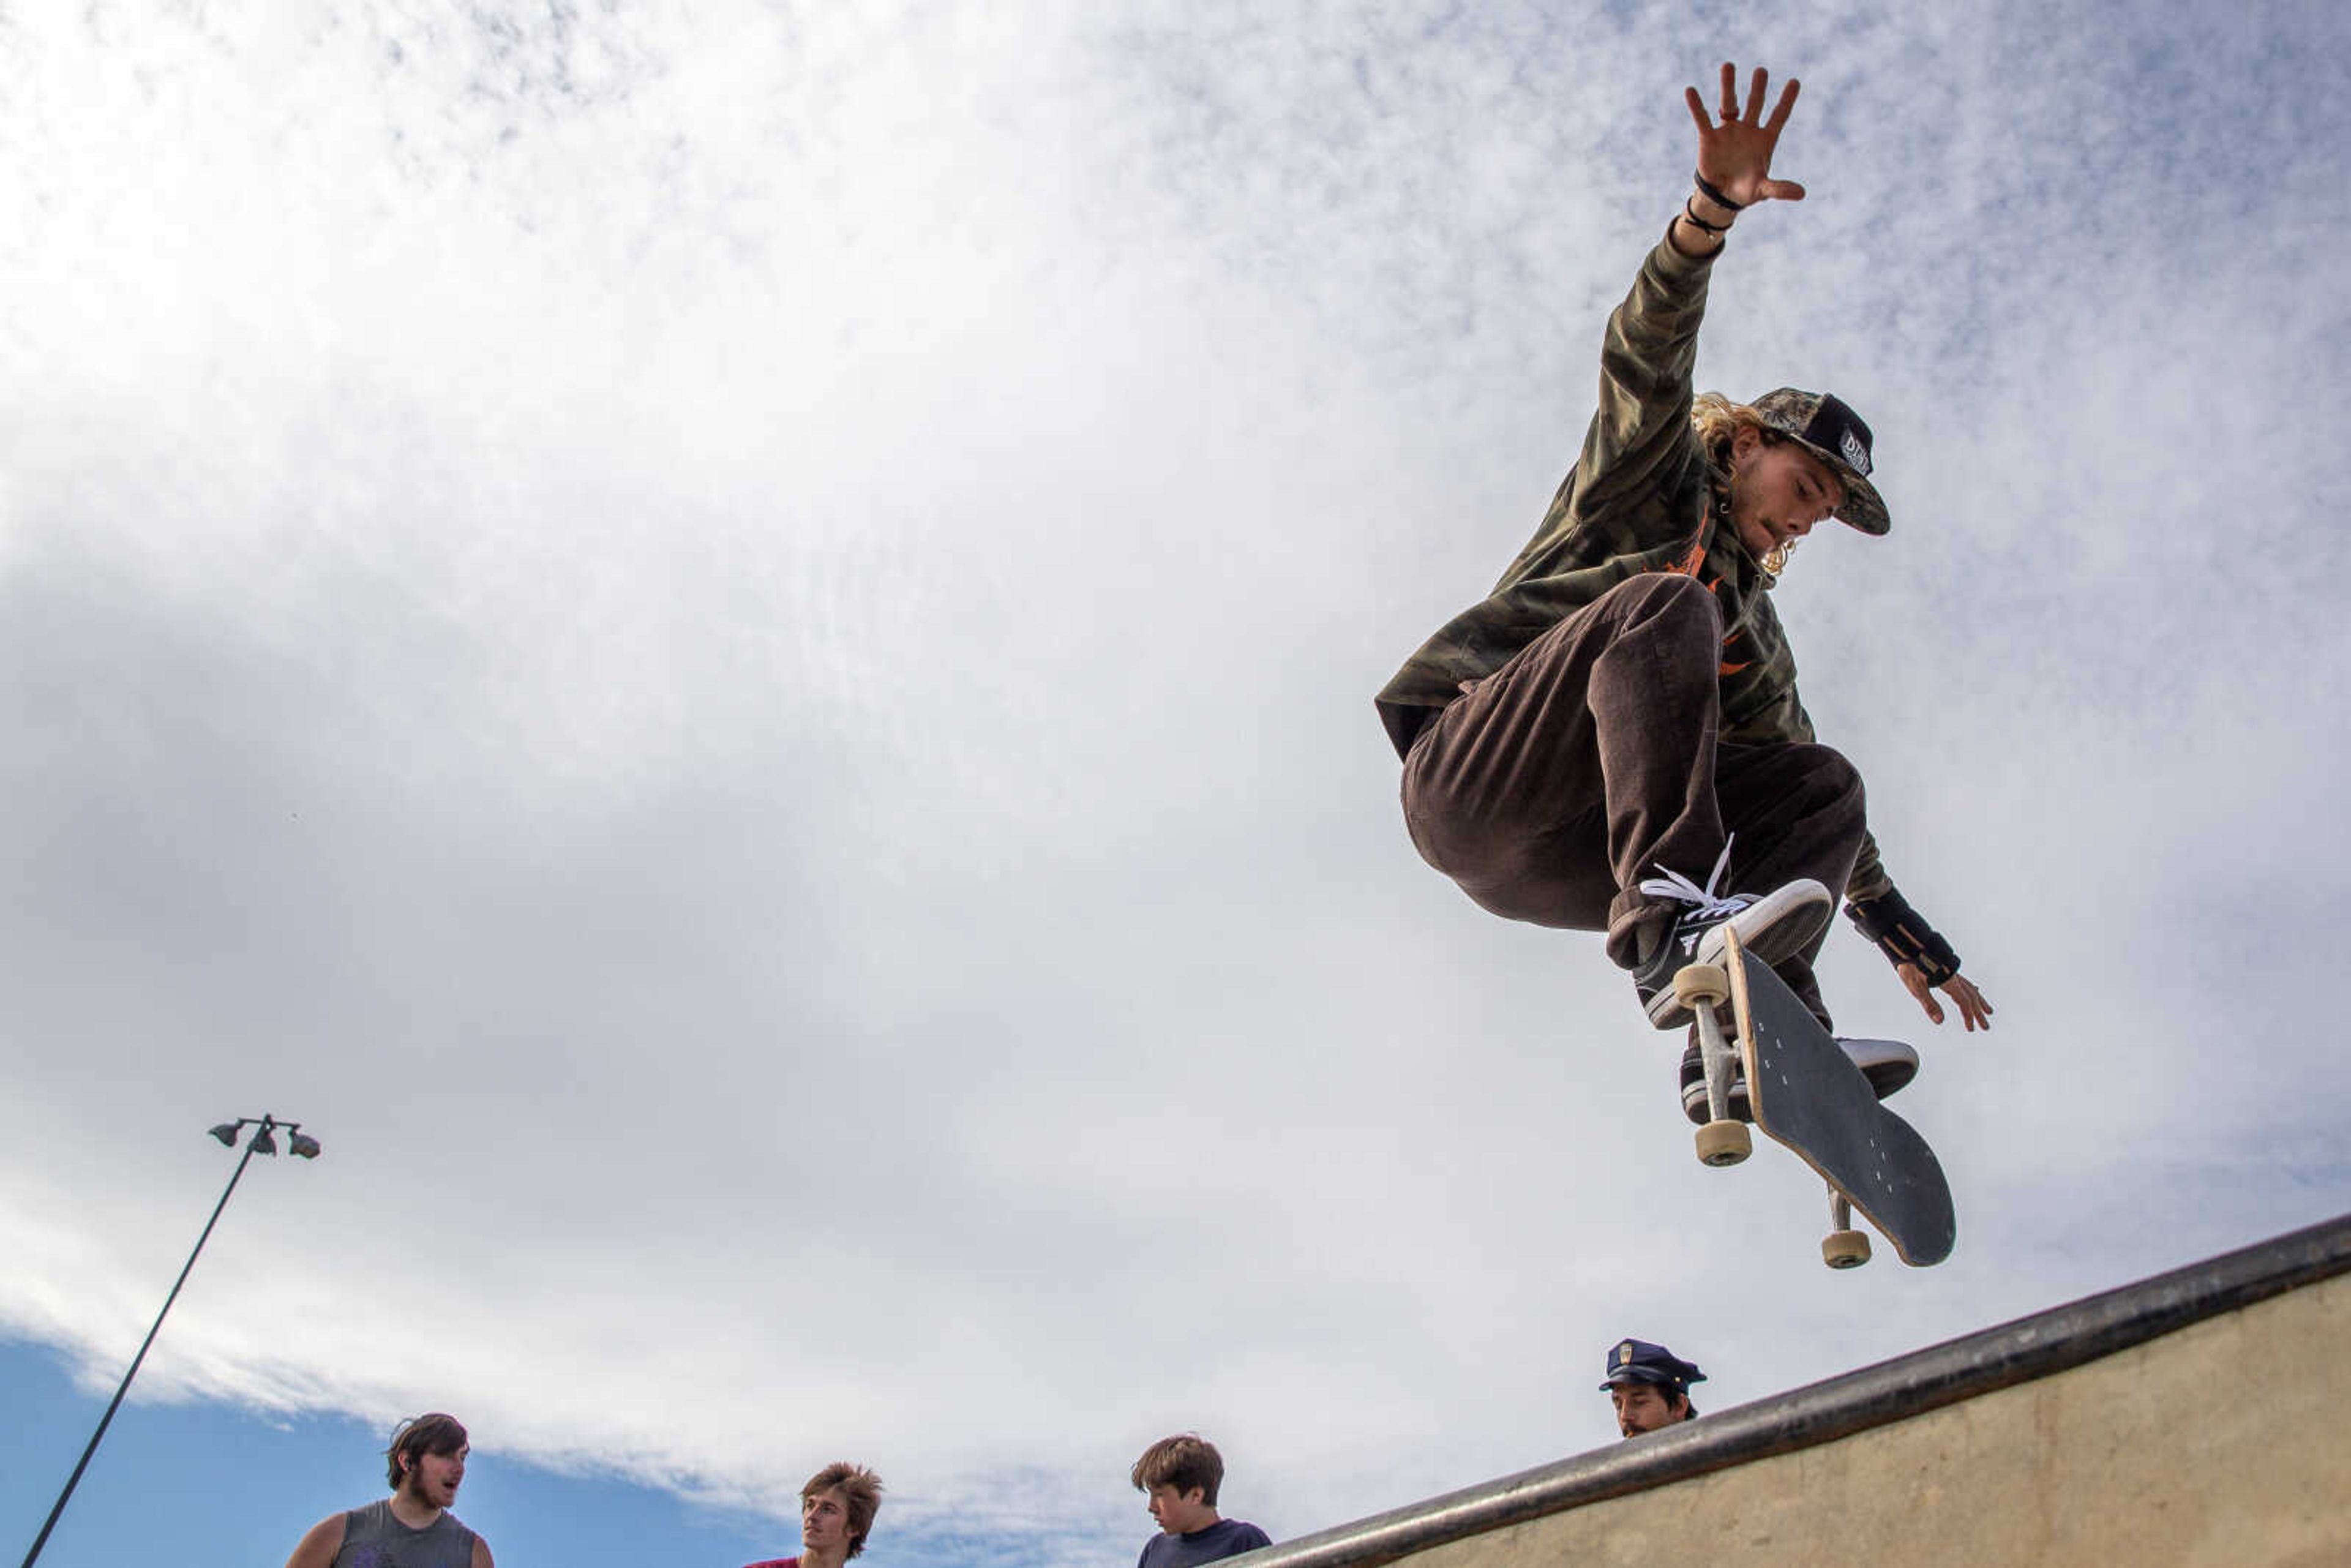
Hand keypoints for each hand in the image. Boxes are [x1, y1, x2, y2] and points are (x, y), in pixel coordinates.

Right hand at [1683, 63, 1805, 208]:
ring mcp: (1729, 131)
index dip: (1786, 100)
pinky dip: (1697, 106)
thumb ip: (1779, 189)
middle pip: (1755, 104)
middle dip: (1758, 88)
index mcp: (1765, 139)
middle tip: (1761, 71)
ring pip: (1729, 104)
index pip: (1779, 116)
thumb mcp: (1763, 189)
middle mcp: (1748, 130)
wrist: (1721, 196)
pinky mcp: (1709, 137)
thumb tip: (1801, 194)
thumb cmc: (1746, 191)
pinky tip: (1691, 91)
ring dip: (1729, 86)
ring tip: (1728, 65)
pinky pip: (1703, 118)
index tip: (1795, 82)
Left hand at [1897, 965, 1993, 1030]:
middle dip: (1979, 1013)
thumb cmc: (1910, 966)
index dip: (1969, 1016)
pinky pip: (1965, 982)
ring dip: (1980, 1001)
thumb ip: (1929, 1004)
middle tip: (1986, 1026)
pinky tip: (1974, 990)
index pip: (1964, 1003)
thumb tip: (1940, 1021)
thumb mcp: (1917, 988)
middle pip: (1972, 997)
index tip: (1971, 1029)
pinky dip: (1972, 989)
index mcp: (1950, 982)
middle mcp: (1954, 977)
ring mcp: (1952, 972)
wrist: (1907, 946)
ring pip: (1971, 988)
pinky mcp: (1947, 969)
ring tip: (1988, 1010)